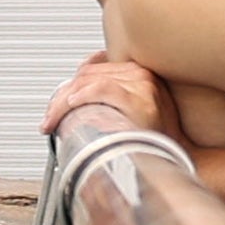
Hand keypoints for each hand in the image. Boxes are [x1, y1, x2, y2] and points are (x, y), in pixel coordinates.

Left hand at [46, 54, 178, 139]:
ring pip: (88, 81)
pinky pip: (104, 89)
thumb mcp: (129, 110)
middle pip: (85, 75)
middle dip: (59, 98)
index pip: (90, 68)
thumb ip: (105, 96)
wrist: (176, 156)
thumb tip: (72, 93)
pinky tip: (72, 105)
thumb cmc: (151, 138)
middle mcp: (140, 73)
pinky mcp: (141, 100)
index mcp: (135, 72)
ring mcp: (143, 85)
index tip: (54, 108)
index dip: (67, 87)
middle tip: (48, 121)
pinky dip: (84, 95)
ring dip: (62, 103)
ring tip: (52, 122)